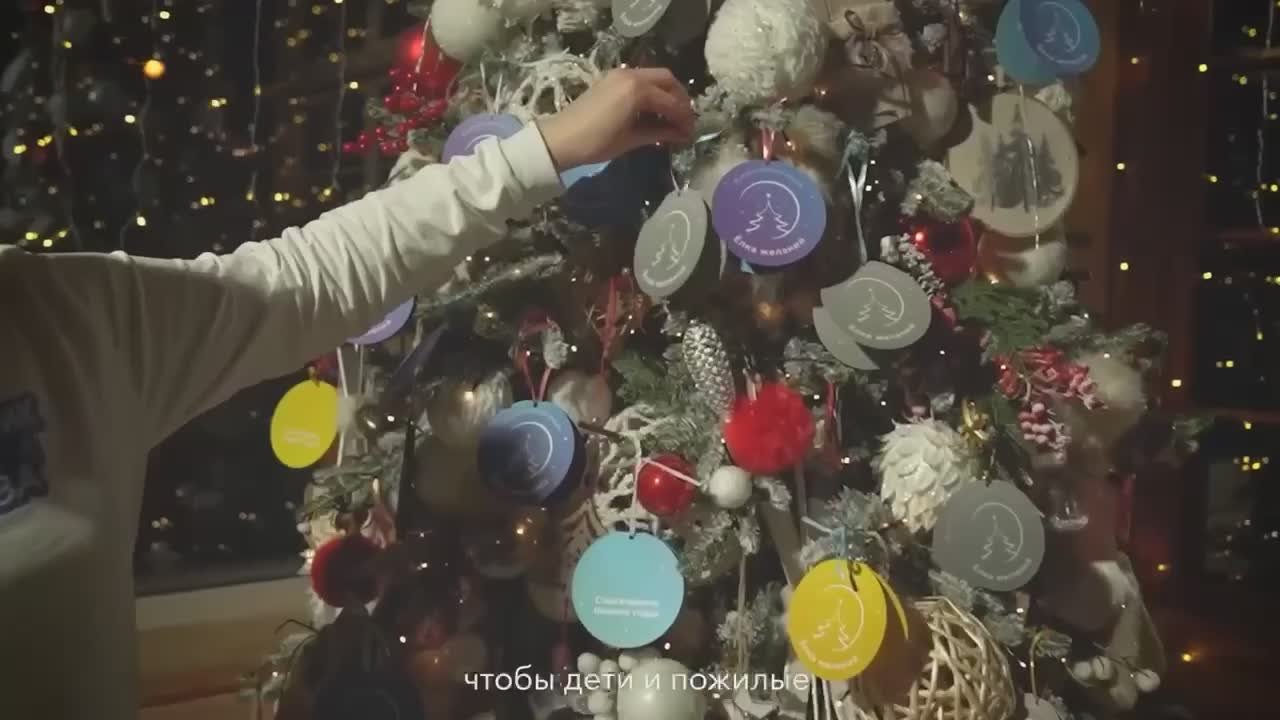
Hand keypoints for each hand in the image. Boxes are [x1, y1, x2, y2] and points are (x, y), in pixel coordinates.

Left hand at [538, 67, 695, 170]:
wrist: (561, 139)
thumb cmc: (597, 142)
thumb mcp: (632, 139)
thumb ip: (659, 132)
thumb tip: (681, 134)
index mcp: (637, 90)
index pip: (671, 102)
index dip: (684, 119)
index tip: (690, 134)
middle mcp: (631, 75)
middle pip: (667, 80)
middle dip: (679, 99)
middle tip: (684, 120)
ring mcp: (620, 74)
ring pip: (654, 77)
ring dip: (666, 94)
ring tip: (670, 117)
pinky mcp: (611, 79)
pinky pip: (640, 79)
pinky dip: (651, 92)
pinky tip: (652, 111)